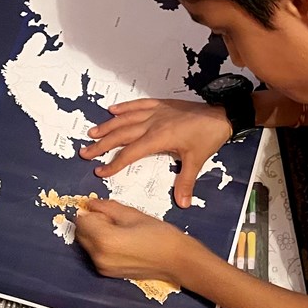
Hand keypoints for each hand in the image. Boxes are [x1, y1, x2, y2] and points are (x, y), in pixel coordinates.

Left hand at [74, 198, 194, 282]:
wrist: (177, 261)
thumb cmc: (161, 236)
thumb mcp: (133, 214)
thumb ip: (107, 208)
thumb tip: (91, 204)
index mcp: (105, 239)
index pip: (82, 220)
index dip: (93, 212)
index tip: (106, 211)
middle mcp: (100, 256)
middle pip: (81, 233)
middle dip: (92, 223)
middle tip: (114, 220)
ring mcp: (103, 267)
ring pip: (87, 244)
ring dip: (96, 234)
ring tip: (121, 232)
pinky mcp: (107, 273)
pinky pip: (96, 254)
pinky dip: (102, 246)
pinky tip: (122, 243)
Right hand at [79, 98, 232, 206]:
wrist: (222, 114)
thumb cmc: (209, 136)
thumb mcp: (197, 160)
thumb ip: (186, 182)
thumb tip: (183, 203)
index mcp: (158, 138)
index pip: (130, 153)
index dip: (114, 163)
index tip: (100, 171)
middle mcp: (152, 123)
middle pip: (121, 135)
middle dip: (102, 144)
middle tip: (85, 152)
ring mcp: (156, 112)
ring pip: (126, 119)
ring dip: (108, 126)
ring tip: (92, 133)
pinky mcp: (161, 104)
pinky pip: (138, 104)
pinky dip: (124, 107)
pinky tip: (112, 110)